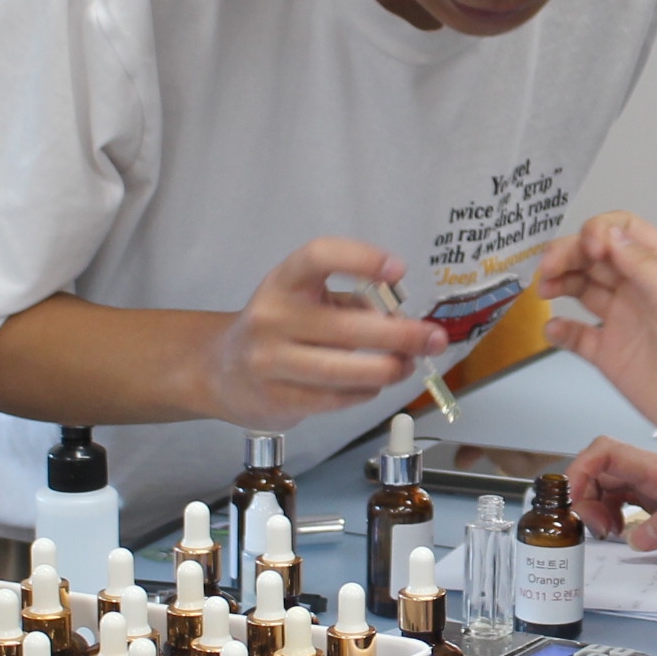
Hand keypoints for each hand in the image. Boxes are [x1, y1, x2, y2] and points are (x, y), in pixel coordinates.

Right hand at [196, 239, 446, 428]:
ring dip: (388, 369)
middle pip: (347, 326)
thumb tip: (406, 321)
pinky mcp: (276, 398)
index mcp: (284, 281)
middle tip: (434, 339)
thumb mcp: (308, 301)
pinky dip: (365, 392)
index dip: (360, 258)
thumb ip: (352, 302)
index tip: (398, 270)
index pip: (319, 256)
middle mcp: (272, 316)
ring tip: (408, 365)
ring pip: (343, 370)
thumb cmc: (282, 327)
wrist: (222, 370)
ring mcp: (270, 361)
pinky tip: (377, 385)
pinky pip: (334, 399)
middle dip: (401, 335)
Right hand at [535, 212, 656, 447]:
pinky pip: (576, 335)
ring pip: (580, 288)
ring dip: (558, 282)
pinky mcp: (610, 355)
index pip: (623, 230)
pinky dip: (559, 329)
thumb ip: (645, 265)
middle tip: (548, 268)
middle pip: (594, 256)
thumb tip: (609, 233)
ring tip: (544, 291)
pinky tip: (554, 329)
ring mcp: (622, 321)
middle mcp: (639, 289)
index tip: (589, 248)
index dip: (599, 231)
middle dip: (568, 253)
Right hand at [565, 439, 656, 547]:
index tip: (574, 503)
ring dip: (596, 508)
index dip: (580, 472)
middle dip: (585, 499)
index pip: (604, 453)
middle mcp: (653, 472)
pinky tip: (623, 531)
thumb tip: (639, 538)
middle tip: (598, 529)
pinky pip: (623, 498)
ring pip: (607, 486)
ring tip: (609, 532)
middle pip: (599, 472)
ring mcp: (654, 483)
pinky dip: (612, 513)